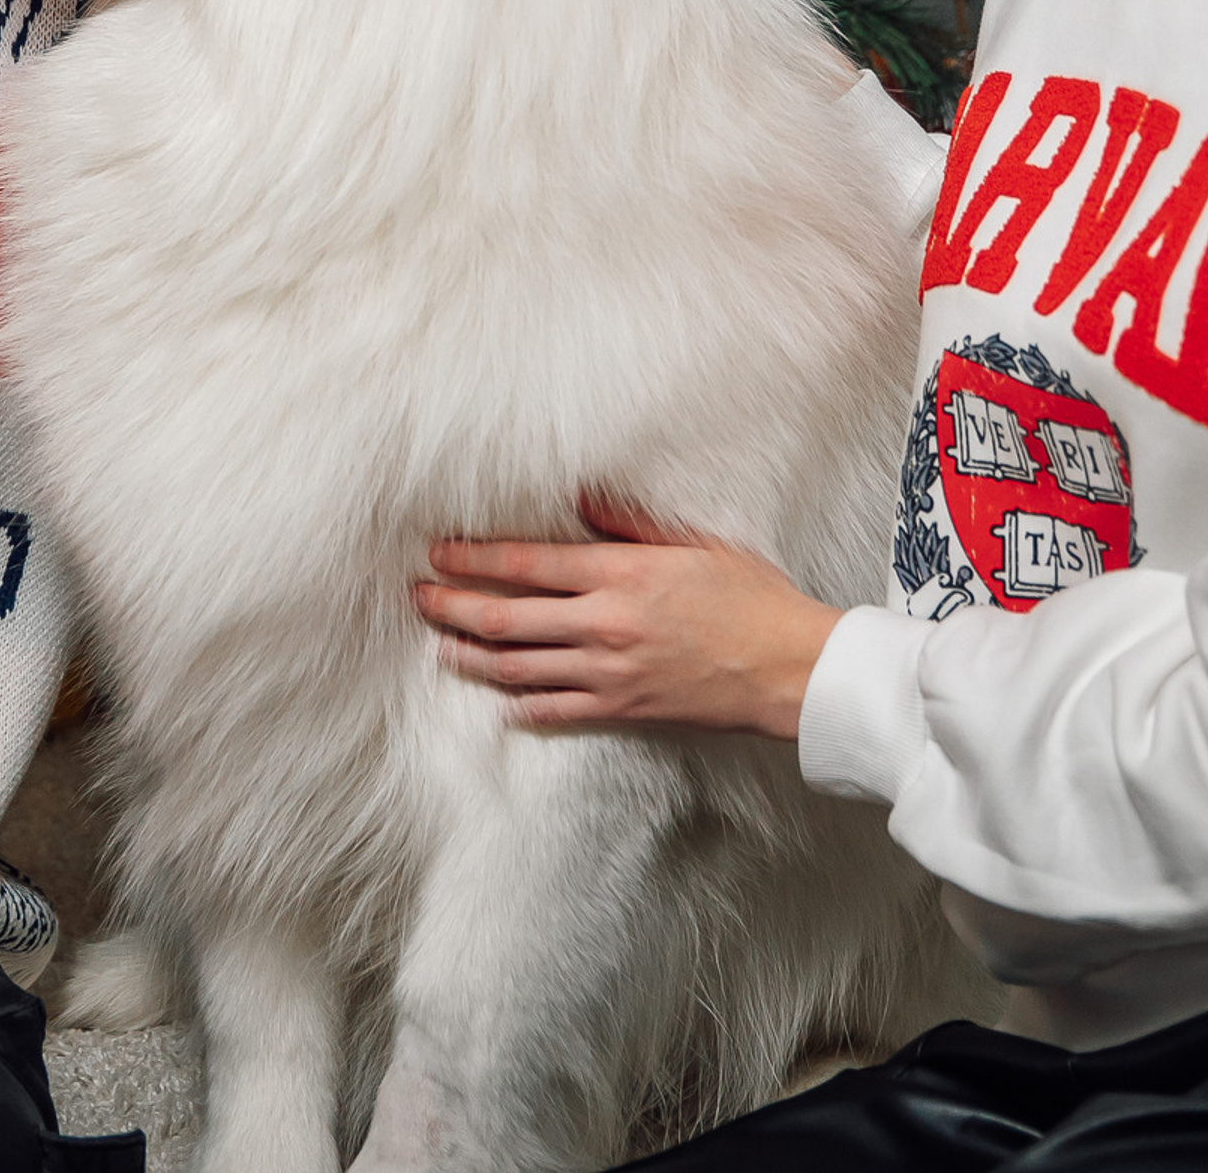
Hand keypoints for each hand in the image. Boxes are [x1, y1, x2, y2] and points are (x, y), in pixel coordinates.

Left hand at [414, 495, 842, 739]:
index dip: (474, 558)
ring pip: (520, 667)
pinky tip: (500, 701)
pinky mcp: (623, 709)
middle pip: (507, 617)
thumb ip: (629, 522)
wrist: (788, 668)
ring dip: (472, 656)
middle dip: (454, 607)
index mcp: (618, 574)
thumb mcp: (692, 541)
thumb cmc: (751, 596)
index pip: (526, 563)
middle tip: (418, 598)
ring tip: (440, 645)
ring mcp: (609, 672)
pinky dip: (521, 705)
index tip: (439, 553)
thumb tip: (580, 498)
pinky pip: (557, 710)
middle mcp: (603, 624)